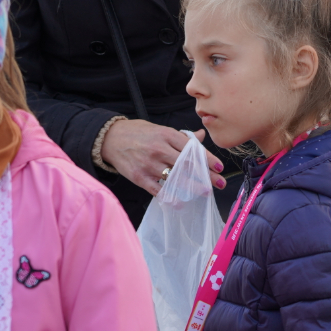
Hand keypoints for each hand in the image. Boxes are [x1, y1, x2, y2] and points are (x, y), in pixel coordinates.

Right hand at [100, 121, 222, 194]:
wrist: (110, 138)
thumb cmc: (138, 132)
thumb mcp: (160, 129)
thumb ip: (181, 136)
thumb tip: (201, 135)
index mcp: (167, 135)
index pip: (192, 148)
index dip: (208, 159)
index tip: (220, 167)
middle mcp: (159, 149)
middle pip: (188, 164)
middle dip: (206, 175)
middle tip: (220, 183)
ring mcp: (149, 164)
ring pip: (175, 178)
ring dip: (192, 186)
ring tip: (205, 191)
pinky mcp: (139, 177)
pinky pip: (158, 189)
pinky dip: (170, 197)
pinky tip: (181, 201)